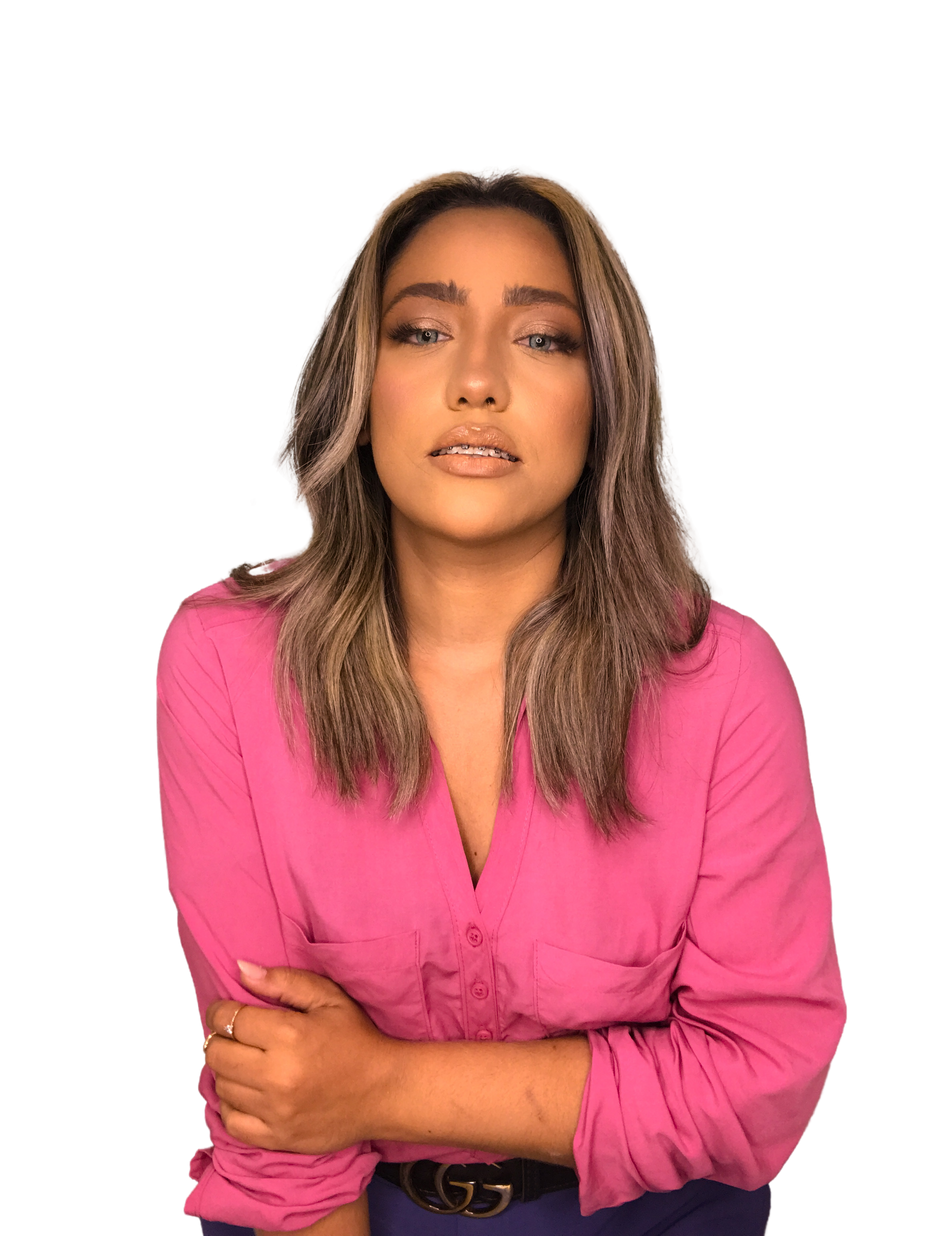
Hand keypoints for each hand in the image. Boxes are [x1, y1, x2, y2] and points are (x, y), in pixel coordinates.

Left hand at [201, 962, 394, 1154]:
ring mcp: (275, 1110)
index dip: (220, 1011)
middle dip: (218, 1039)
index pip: (229, 1020)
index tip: (226, 1010)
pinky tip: (246, 1092)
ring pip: (222, 1086)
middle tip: (233, 1035)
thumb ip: (284, 981)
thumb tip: (242, 970)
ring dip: (227, 1070)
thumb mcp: (329, 998)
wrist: (386, 1091)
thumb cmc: (356, 1038)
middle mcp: (276, 1075)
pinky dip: (231, 1105)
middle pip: (217, 1054)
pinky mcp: (277, 1137)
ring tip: (245, 1061)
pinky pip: (232, 1122)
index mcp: (289, 1035)